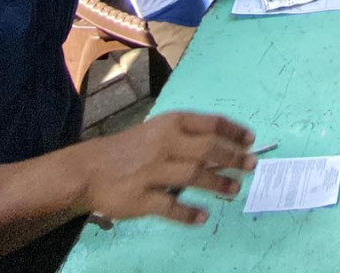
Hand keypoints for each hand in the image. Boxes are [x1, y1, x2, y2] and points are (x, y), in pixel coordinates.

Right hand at [75, 112, 256, 224]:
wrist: (88, 170)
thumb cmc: (131, 150)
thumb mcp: (158, 133)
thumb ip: (189, 139)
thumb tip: (228, 150)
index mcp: (169, 124)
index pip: (210, 123)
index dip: (234, 131)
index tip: (251, 140)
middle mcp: (163, 144)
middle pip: (207, 149)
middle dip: (233, 157)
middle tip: (251, 165)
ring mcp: (151, 171)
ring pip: (193, 176)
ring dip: (218, 183)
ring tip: (235, 189)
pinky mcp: (139, 198)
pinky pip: (169, 207)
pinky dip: (188, 213)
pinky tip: (203, 217)